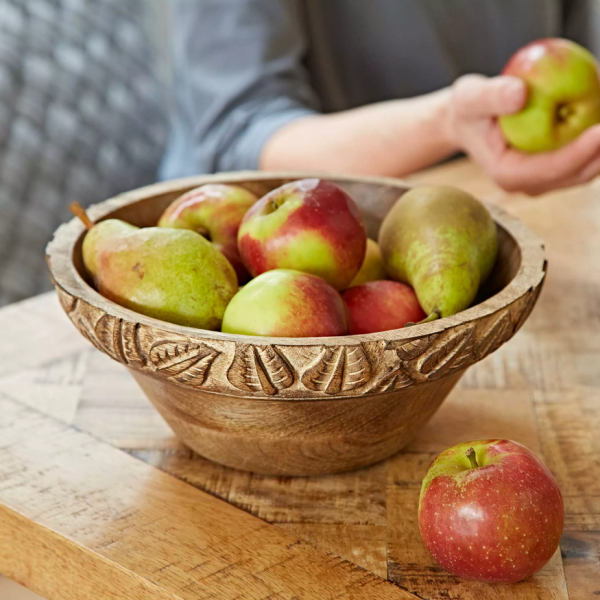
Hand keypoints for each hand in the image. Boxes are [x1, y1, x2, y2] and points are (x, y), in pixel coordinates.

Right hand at [448, 74, 599, 194]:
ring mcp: (544, 179)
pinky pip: (587, 158)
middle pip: (578, 173)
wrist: (468, 120)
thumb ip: (491, 95)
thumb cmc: (468, 108)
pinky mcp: (555, 169)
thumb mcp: (470, 97)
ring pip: (588, 169)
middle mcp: (529, 184)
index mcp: (509, 174)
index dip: (579, 152)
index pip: (551, 168)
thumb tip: (519, 93)